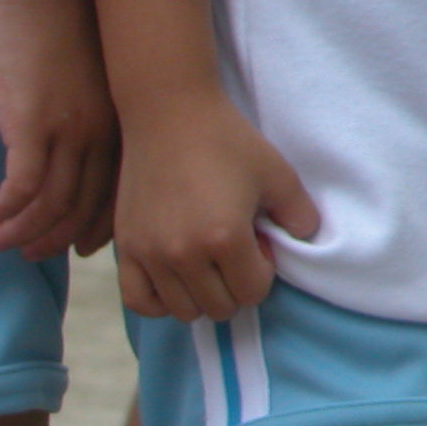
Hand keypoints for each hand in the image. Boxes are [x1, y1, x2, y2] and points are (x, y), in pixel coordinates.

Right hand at [0, 0, 118, 262]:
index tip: (73, 247)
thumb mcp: (90, 71)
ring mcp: (67, 129)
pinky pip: (23, 185)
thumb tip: (65, 142)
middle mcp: (100, 131)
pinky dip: (8, 208)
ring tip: (1, 241)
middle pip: (82, 207)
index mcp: (119, 120)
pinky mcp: (31, 122)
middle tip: (28, 253)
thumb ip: (86, 109)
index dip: (94, 228)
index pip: (114, 195)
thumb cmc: (64, 13)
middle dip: (55, 239)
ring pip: (51, 203)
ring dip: (25, 231)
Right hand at [112, 85, 315, 321]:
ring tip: (205, 264)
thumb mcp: (278, 175)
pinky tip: (174, 282)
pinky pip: (138, 301)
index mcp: (224, 238)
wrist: (168, 115)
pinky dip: (159, 302)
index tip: (258, 242)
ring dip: (201, 296)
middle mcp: (183, 254)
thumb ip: (300, 216)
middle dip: (235, 286)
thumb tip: (300, 245)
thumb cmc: (226, 140)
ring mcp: (149, 254)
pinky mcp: (126, 248)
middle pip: (219, 308)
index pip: (252, 292)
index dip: (264, 272)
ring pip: (182, 310)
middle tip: (233, 252)